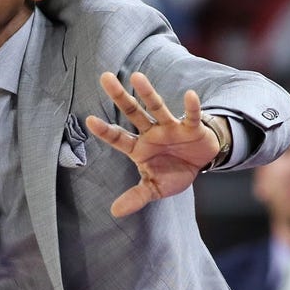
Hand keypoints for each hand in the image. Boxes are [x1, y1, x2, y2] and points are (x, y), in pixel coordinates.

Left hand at [86, 72, 221, 216]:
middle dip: (120, 97)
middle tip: (105, 77)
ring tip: (137, 77)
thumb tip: (114, 213)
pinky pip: (191, 116)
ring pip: (157, 107)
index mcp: (139, 147)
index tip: (89, 120)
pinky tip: (189, 95)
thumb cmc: (172, 172)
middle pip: (133, 113)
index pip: (118, 138)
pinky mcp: (192, 127)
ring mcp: (171, 127)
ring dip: (148, 93)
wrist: (200, 164)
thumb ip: (136, 197)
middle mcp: (152, 133)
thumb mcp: (154, 188)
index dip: (105, 131)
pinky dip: (191, 107)